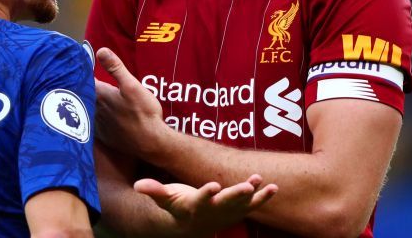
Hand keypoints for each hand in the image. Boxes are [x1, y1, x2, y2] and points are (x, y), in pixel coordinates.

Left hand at [94, 47, 169, 158]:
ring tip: (89, 97)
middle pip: (84, 95)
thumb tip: (100, 50)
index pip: (85, 81)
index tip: (81, 68)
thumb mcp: (132, 85)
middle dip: (84, 88)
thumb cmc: (143, 113)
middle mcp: (94, 110)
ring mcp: (97, 125)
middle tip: (85, 81)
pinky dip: (93, 118)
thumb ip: (116, 68)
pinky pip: (93, 124)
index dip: (83, 74)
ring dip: (87, 103)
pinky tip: (98, 116)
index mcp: (100, 95)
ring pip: (87, 109)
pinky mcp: (103, 137)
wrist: (151, 143)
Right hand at [134, 174, 277, 235]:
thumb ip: (154, 191)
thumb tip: (137, 185)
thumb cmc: (178, 207)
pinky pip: (253, 204)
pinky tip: (274, 187)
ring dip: (254, 195)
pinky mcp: (238, 210)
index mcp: (194, 206)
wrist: (193, 228)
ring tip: (262, 183)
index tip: (213, 185)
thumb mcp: (165, 200)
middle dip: (236, 194)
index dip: (207, 194)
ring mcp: (228, 212)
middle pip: (226, 202)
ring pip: (242, 203)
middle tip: (247, 186)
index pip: (201, 200)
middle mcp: (213, 210)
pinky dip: (264, 197)